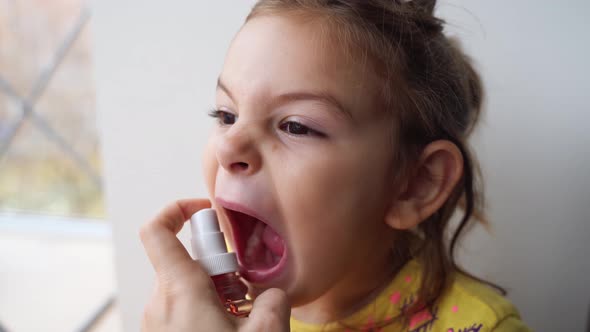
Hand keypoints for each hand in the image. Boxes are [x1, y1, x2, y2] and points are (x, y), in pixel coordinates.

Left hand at [139, 198, 290, 331]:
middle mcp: (159, 303)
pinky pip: (180, 310)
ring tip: (239, 321)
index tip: (206, 211)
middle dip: (218, 268)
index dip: (178, 209)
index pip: (157, 230)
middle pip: (185, 262)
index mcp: (180, 291)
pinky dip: (205, 312)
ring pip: (184, 288)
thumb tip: (272, 294)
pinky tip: (227, 330)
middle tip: (243, 293)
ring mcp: (155, 323)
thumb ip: (274, 300)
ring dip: (214, 294)